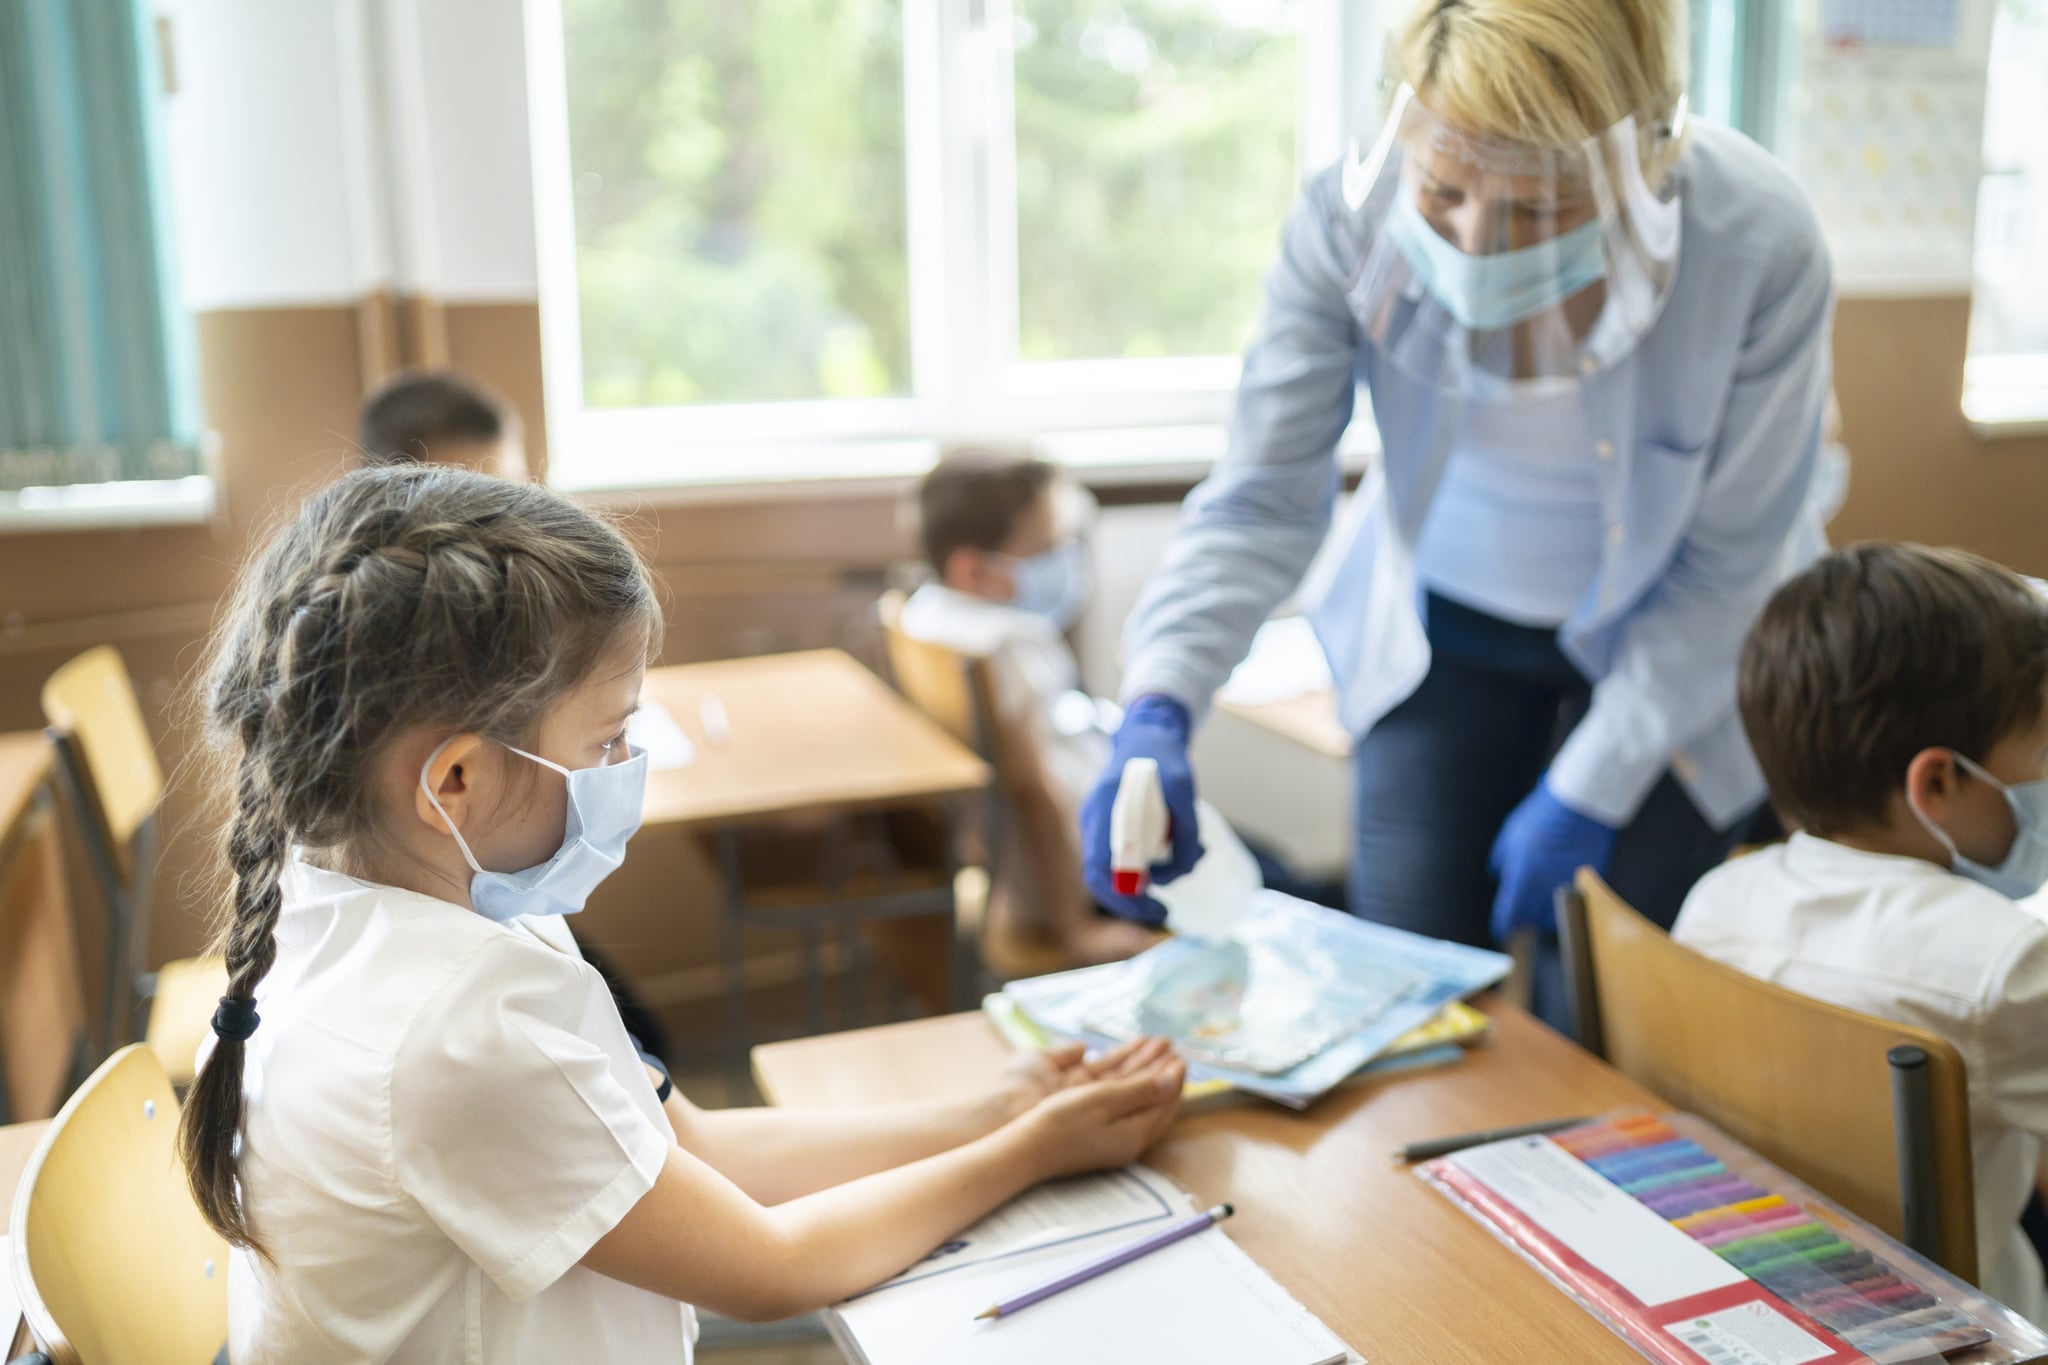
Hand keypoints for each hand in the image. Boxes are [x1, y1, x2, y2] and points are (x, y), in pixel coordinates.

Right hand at [1013, 1039, 1184, 1180]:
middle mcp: (1131, 1143)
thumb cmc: (1062, 1120)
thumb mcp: (1103, 1099)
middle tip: (1175, 1057)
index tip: (1179, 1056)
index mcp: (1136, 1133)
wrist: (1028, 1149)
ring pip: (1145, 1111)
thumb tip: (1172, 1081)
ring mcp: (1116, 1145)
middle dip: (1167, 1080)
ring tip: (1158, 1064)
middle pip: (1160, 1108)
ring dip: (1152, 1085)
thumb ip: (1140, 1090)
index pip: (1165, 1101)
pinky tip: (1131, 1088)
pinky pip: (1130, 1115)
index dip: (1173, 1076)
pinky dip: (1136, 1096)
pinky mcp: (1101, 1143)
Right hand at [1080, 695, 1202, 924]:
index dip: (1125, 896)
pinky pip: (1113, 859)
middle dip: (1129, 902)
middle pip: (1098, 877)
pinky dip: (1134, 873)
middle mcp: (1093, 819)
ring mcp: (1096, 823)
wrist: (1147, 732)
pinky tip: (1161, 869)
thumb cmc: (1164, 758)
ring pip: (1105, 872)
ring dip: (1133, 889)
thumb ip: (1186, 831)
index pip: (1102, 867)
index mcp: (1105, 807)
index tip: (1156, 907)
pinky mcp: (1105, 826)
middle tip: (1162, 912)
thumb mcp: (1184, 790)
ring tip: (1168, 887)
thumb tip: (1185, 870)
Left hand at [1488, 776, 1617, 940]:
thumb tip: (1500, 877)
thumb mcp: (1510, 836)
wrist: (1580, 803)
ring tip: (1541, 897)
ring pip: (1556, 913)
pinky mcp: (1590, 880)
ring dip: (1547, 911)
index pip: (1509, 916)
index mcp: (1523, 879)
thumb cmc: (1541, 816)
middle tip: (1521, 912)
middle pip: (1533, 920)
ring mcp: (1570, 885)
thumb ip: (1502, 862)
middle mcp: (1546, 888)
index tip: (1501, 929)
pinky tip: (1561, 882)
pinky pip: (1574, 898)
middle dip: (1525, 918)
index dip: (1503, 924)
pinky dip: (1566, 895)